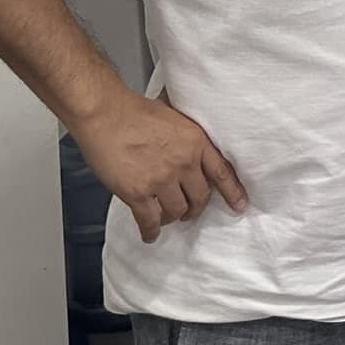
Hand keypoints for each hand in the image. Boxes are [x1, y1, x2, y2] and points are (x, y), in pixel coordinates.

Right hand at [74, 91, 246, 243]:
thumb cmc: (135, 110)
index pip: (222, 172)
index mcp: (196, 141)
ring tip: (166, 217)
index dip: (232, 192)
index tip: (240, 205)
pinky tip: (150, 234)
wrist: (105, 113)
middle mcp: (184, 162)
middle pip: (200, 197)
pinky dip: (150, 231)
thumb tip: (190, 143)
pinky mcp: (138, 193)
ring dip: (172, 217)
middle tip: (189, 211)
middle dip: (195, 207)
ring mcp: (161, 179)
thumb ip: (186, 135)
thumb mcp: (175, 115)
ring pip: (177, 211)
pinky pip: (149, 220)